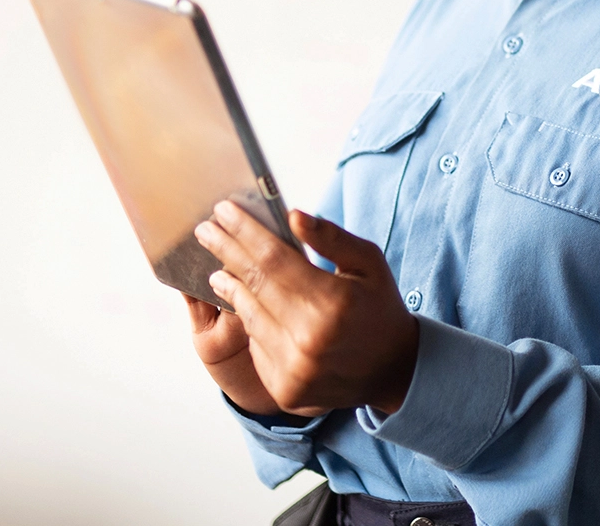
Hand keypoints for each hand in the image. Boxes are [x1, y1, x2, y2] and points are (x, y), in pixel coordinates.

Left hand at [194, 203, 417, 416]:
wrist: (393, 370)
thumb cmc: (379, 308)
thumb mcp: (367, 263)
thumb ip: (330, 238)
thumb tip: (292, 215)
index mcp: (332, 303)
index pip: (273, 258)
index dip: (244, 232)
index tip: (223, 210)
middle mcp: (309, 339)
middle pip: (254, 284)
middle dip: (226, 252)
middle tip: (205, 230)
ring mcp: (294, 369)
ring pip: (249, 316)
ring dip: (230, 287)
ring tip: (217, 269)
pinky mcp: (285, 389)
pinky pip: (257, 344)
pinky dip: (248, 320)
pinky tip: (241, 302)